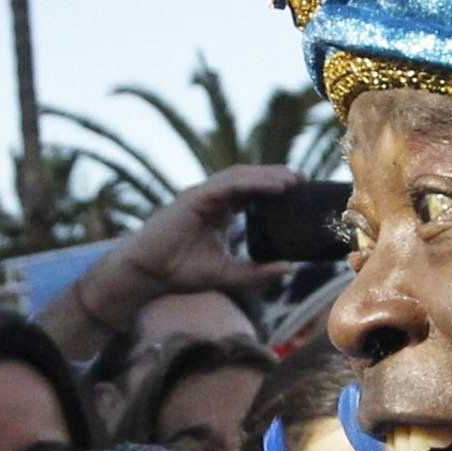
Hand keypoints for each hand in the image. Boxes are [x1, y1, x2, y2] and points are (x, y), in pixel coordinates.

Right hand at [67, 165, 307, 339]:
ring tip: (293, 180)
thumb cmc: (180, 272)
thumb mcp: (227, 275)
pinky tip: (273, 187)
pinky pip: (228, 184)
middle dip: (275, 177)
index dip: (274, 189)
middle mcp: (212, 199)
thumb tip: (288, 268)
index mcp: (219, 212)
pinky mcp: (195, 197)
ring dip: (268, 176)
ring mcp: (202, 195)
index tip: (298, 192)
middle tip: (302, 180)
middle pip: (249, 180)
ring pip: (241, 177)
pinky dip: (252, 183)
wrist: (149, 274)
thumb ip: (256, 272)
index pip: (251, 193)